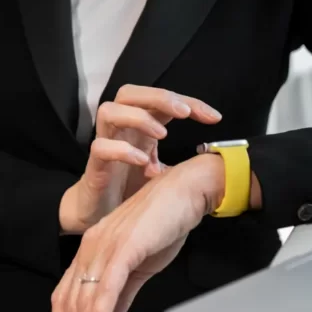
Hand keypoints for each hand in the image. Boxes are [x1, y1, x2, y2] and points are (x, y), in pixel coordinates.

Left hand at [51, 154, 227, 311]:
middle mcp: (92, 247)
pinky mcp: (124, 248)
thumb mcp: (138, 264)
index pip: (66, 296)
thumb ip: (120, 293)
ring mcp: (105, 246)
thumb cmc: (165, 219)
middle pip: (68, 303)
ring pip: (84, 301)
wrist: (186, 189)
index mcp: (92, 249)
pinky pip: (106, 289)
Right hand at [59, 85, 220, 234]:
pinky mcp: (93, 168)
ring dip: (138, 117)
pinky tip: (143, 162)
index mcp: (139, 128)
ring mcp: (105, 145)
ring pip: (109, 111)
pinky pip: (100, 148)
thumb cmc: (130, 191)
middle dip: (159, 97)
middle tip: (184, 113)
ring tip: (161, 134)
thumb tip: (217, 167)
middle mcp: (121, 131)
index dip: (189, 102)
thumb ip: (183, 165)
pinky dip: (122, 150)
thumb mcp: (163, 175)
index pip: (161, 101)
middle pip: (130, 93)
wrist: (98, 218)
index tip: (214, 117)